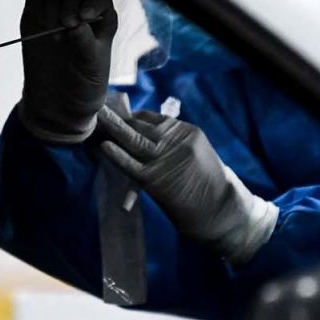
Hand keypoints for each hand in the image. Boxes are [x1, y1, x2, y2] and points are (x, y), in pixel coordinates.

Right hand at [18, 0, 118, 143]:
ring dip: (52, 6)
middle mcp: (81, 9)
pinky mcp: (37, 14)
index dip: (92, 3)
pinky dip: (36, 3)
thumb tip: (76, 23)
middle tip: (65, 27)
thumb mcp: (90, 67)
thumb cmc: (83, 83)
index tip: (83, 18)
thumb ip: (85, 43)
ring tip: (52, 33)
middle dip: (69, 6)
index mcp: (103, 19)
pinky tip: (39, 24)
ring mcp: (58, 10)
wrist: (58, 99)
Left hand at [98, 108, 277, 263]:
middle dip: (120, 118)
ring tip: (97, 115)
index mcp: (188, 132)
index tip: (121, 115)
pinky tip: (103, 146)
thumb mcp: (198, 155)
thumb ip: (176, 144)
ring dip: (112, 127)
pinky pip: (129, 164)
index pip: (154, 119)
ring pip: (132, 139)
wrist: (222, 211)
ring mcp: (165, 160)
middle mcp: (176, 142)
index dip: (134, 117)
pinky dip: (115, 155)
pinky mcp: (154, 179)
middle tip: (101, 108)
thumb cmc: (210, 186)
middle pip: (141, 125)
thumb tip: (149, 137)